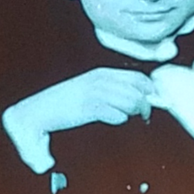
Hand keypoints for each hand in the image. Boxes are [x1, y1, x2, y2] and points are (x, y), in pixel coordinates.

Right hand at [2, 68, 154, 173]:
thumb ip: (114, 91)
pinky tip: (111, 119)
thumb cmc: (66, 102)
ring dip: (133, 113)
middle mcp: (101, 80)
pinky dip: (119, 119)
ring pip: (131, 102)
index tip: (154, 101)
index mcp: (102, 73)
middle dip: (146, 105)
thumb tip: (140, 98)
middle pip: (139, 91)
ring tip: (126, 117)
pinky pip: (117, 115)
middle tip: (143, 115)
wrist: (39, 110)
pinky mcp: (90, 108)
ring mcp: (96, 93)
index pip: (138, 77)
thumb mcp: (92, 89)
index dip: (151, 90)